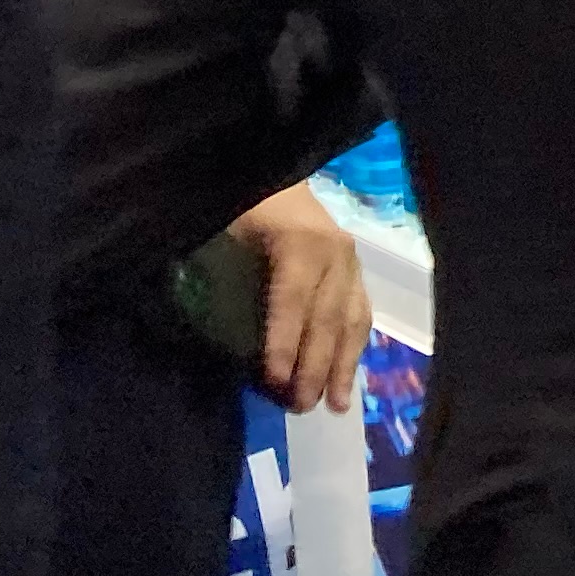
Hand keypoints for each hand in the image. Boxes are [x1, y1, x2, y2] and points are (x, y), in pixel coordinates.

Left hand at [233, 184, 371, 414]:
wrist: (267, 168)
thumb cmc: (239, 207)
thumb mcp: (219, 232)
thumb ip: (219, 276)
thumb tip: (213, 333)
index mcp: (300, 239)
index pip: (292, 299)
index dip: (283, 341)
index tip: (273, 383)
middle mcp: (335, 251)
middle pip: (328, 316)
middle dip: (316, 365)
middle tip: (301, 406)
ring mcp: (351, 260)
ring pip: (353, 318)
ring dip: (345, 364)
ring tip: (337, 405)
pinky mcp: (355, 268)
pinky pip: (361, 313)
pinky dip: (355, 347)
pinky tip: (349, 377)